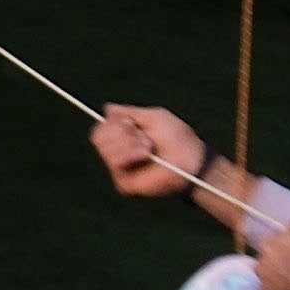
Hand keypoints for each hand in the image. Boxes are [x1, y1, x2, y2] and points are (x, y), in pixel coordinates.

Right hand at [90, 106, 216, 202]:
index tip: (131, 122)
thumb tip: (107, 108)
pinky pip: (114, 161)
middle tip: (144, 136)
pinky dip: (130, 153)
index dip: (113, 122)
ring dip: (128, 142)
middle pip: (97, 136)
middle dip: (120, 131)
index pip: (101, 128)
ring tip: (148, 147)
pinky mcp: (124, 182)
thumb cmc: (178, 138)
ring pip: (104, 148)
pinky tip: (145, 155)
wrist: (191, 160)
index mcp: (124, 138)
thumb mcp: (153, 117)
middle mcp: (119, 153)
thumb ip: (129, 112)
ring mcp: (120, 168)